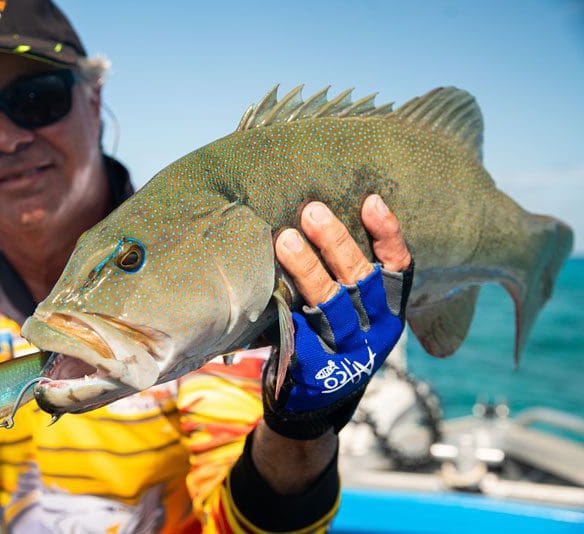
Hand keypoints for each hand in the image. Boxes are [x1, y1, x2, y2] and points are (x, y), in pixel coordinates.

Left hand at [266, 195, 412, 438]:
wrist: (314, 403)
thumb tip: (322, 214)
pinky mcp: (317, 367)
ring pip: (329, 303)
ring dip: (307, 268)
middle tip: (312, 211)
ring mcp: (347, 351)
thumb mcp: (354, 315)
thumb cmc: (333, 341)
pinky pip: (299, 328)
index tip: (371, 201)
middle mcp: (376, 331)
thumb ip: (348, 277)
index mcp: (390, 313)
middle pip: (362, 280)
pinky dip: (285, 301)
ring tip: (284, 239)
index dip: (388, 235)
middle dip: (337, 243)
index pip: (399, 269)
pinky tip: (270, 279)